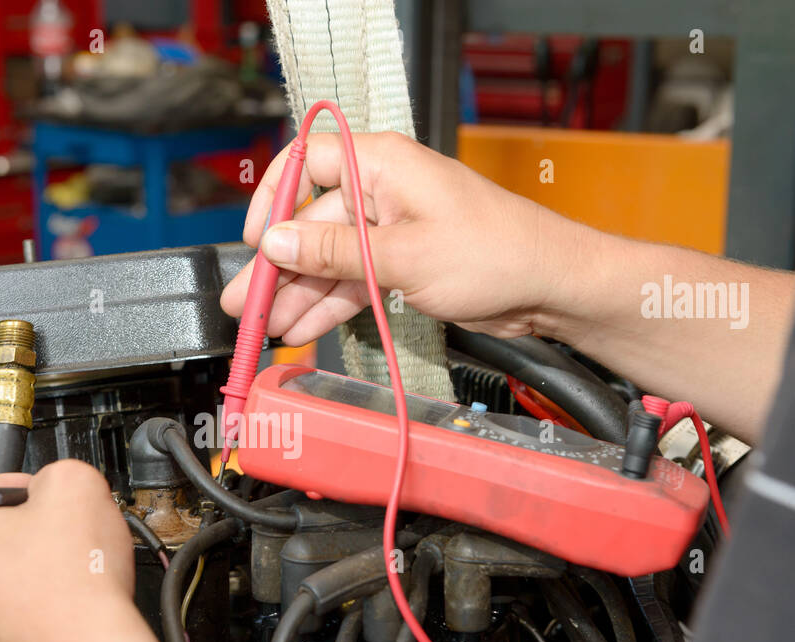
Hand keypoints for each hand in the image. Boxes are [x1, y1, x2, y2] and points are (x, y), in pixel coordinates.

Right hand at [220, 130, 594, 345]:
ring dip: (298, 295)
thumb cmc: (498, 252)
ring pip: (329, 260)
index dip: (274, 197)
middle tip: (244, 302)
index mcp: (382, 164)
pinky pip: (352, 281)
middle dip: (278, 267)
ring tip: (266, 326)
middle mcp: (382, 190)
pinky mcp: (401, 263)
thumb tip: (276, 242)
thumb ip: (333, 251)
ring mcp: (391, 229)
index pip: (307, 160)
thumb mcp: (402, 255)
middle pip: (311, 223)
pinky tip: (300, 328)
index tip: (255, 238)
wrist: (550, 287)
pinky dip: (328, 305)